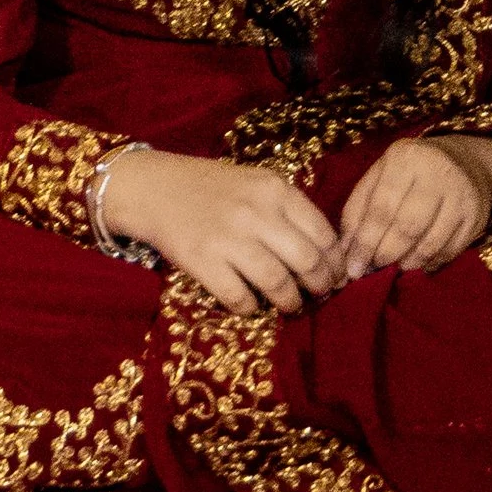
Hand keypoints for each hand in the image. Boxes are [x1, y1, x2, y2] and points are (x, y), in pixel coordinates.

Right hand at [96, 149, 343, 315]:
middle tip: (321, 296)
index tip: (337, 275)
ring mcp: (228, 237)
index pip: (323, 232)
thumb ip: (288, 209)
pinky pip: (239, 298)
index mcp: (275, 189)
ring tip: (291, 306)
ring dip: (290, 303)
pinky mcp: (202, 261)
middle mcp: (256, 212)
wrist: (154, 187)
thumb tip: (325, 252)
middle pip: (307, 261)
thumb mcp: (256, 183)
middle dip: (321, 286)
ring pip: (278, 283)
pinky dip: (250, 308)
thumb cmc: (210, 187)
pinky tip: (251, 305)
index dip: (335, 261)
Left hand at [337, 132, 491, 278]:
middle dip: (385, 255)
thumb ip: (358, 210)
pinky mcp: (477, 216)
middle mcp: (437, 173)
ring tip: (394, 268)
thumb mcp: (379, 176)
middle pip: (407, 228)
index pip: (381, 209)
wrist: (464, 160)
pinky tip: (417, 265)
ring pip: (430, 244)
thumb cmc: (410, 171)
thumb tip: (345, 253)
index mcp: (405, 159)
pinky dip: (429, 264)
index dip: (366, 242)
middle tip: (373, 269)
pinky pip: (450, 251)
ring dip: (407, 263)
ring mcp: (461, 195)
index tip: (353, 268)